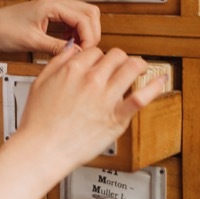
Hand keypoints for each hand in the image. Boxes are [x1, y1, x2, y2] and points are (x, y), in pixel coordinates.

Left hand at [0, 0, 101, 56]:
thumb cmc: (3, 30)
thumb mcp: (32, 41)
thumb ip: (57, 47)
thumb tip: (76, 54)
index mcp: (52, 5)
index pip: (85, 18)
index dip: (90, 37)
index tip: (86, 52)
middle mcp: (55, 3)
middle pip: (89, 13)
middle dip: (91, 33)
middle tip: (85, 51)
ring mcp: (54, 8)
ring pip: (83, 16)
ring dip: (85, 32)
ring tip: (77, 48)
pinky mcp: (51, 15)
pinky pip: (72, 21)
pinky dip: (76, 32)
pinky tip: (68, 44)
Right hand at [11, 45, 165, 174]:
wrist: (42, 149)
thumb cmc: (38, 122)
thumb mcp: (39, 83)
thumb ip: (57, 62)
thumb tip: (72, 50)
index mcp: (72, 70)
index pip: (95, 51)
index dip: (97, 57)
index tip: (98, 65)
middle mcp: (91, 80)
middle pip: (116, 56)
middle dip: (118, 60)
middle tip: (118, 67)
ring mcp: (106, 98)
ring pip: (132, 67)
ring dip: (137, 66)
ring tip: (139, 70)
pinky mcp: (117, 117)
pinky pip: (141, 98)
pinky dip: (154, 87)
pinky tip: (161, 80)